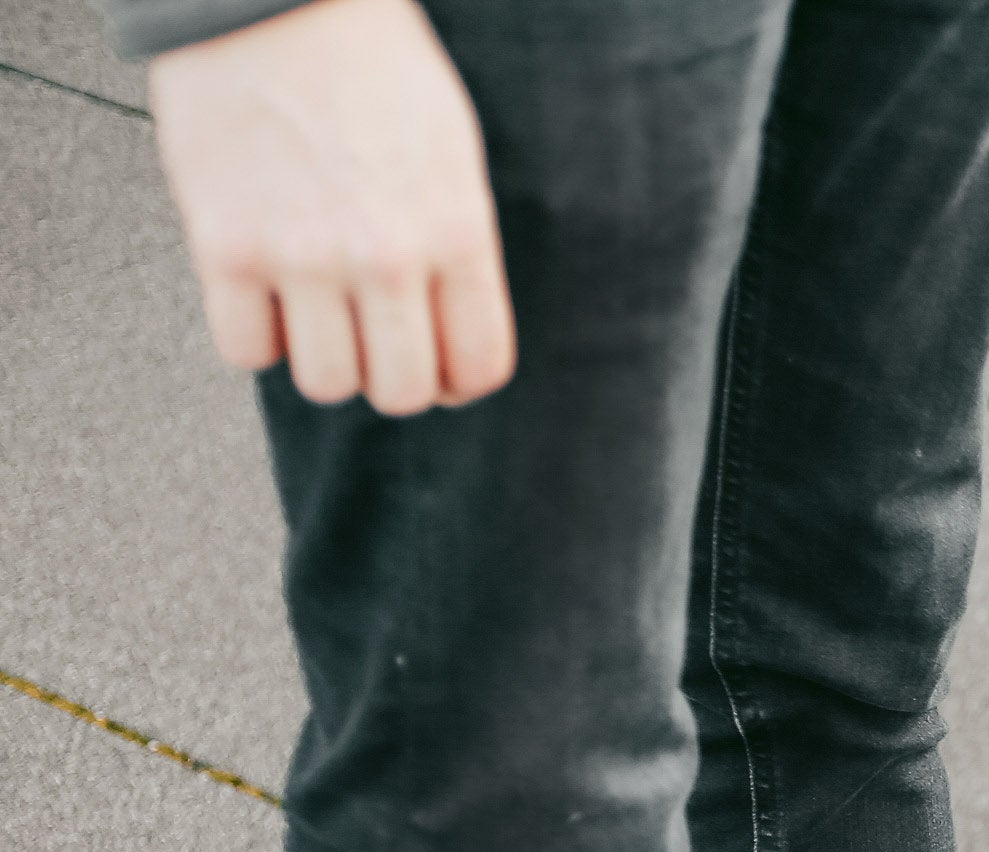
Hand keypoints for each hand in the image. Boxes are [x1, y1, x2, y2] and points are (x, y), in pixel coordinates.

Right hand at [148, 0, 515, 413]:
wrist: (276, 0)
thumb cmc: (370, 68)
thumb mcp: (452, 155)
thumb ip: (456, 248)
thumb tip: (451, 331)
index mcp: (456, 233)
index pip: (479, 366)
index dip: (457, 381)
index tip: (437, 368)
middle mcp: (386, 257)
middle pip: (401, 391)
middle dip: (389, 377)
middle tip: (371, 340)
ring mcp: (304, 257)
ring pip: (325, 384)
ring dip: (321, 359)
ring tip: (313, 309)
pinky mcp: (225, 248)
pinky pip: (246, 352)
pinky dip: (253, 336)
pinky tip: (261, 291)